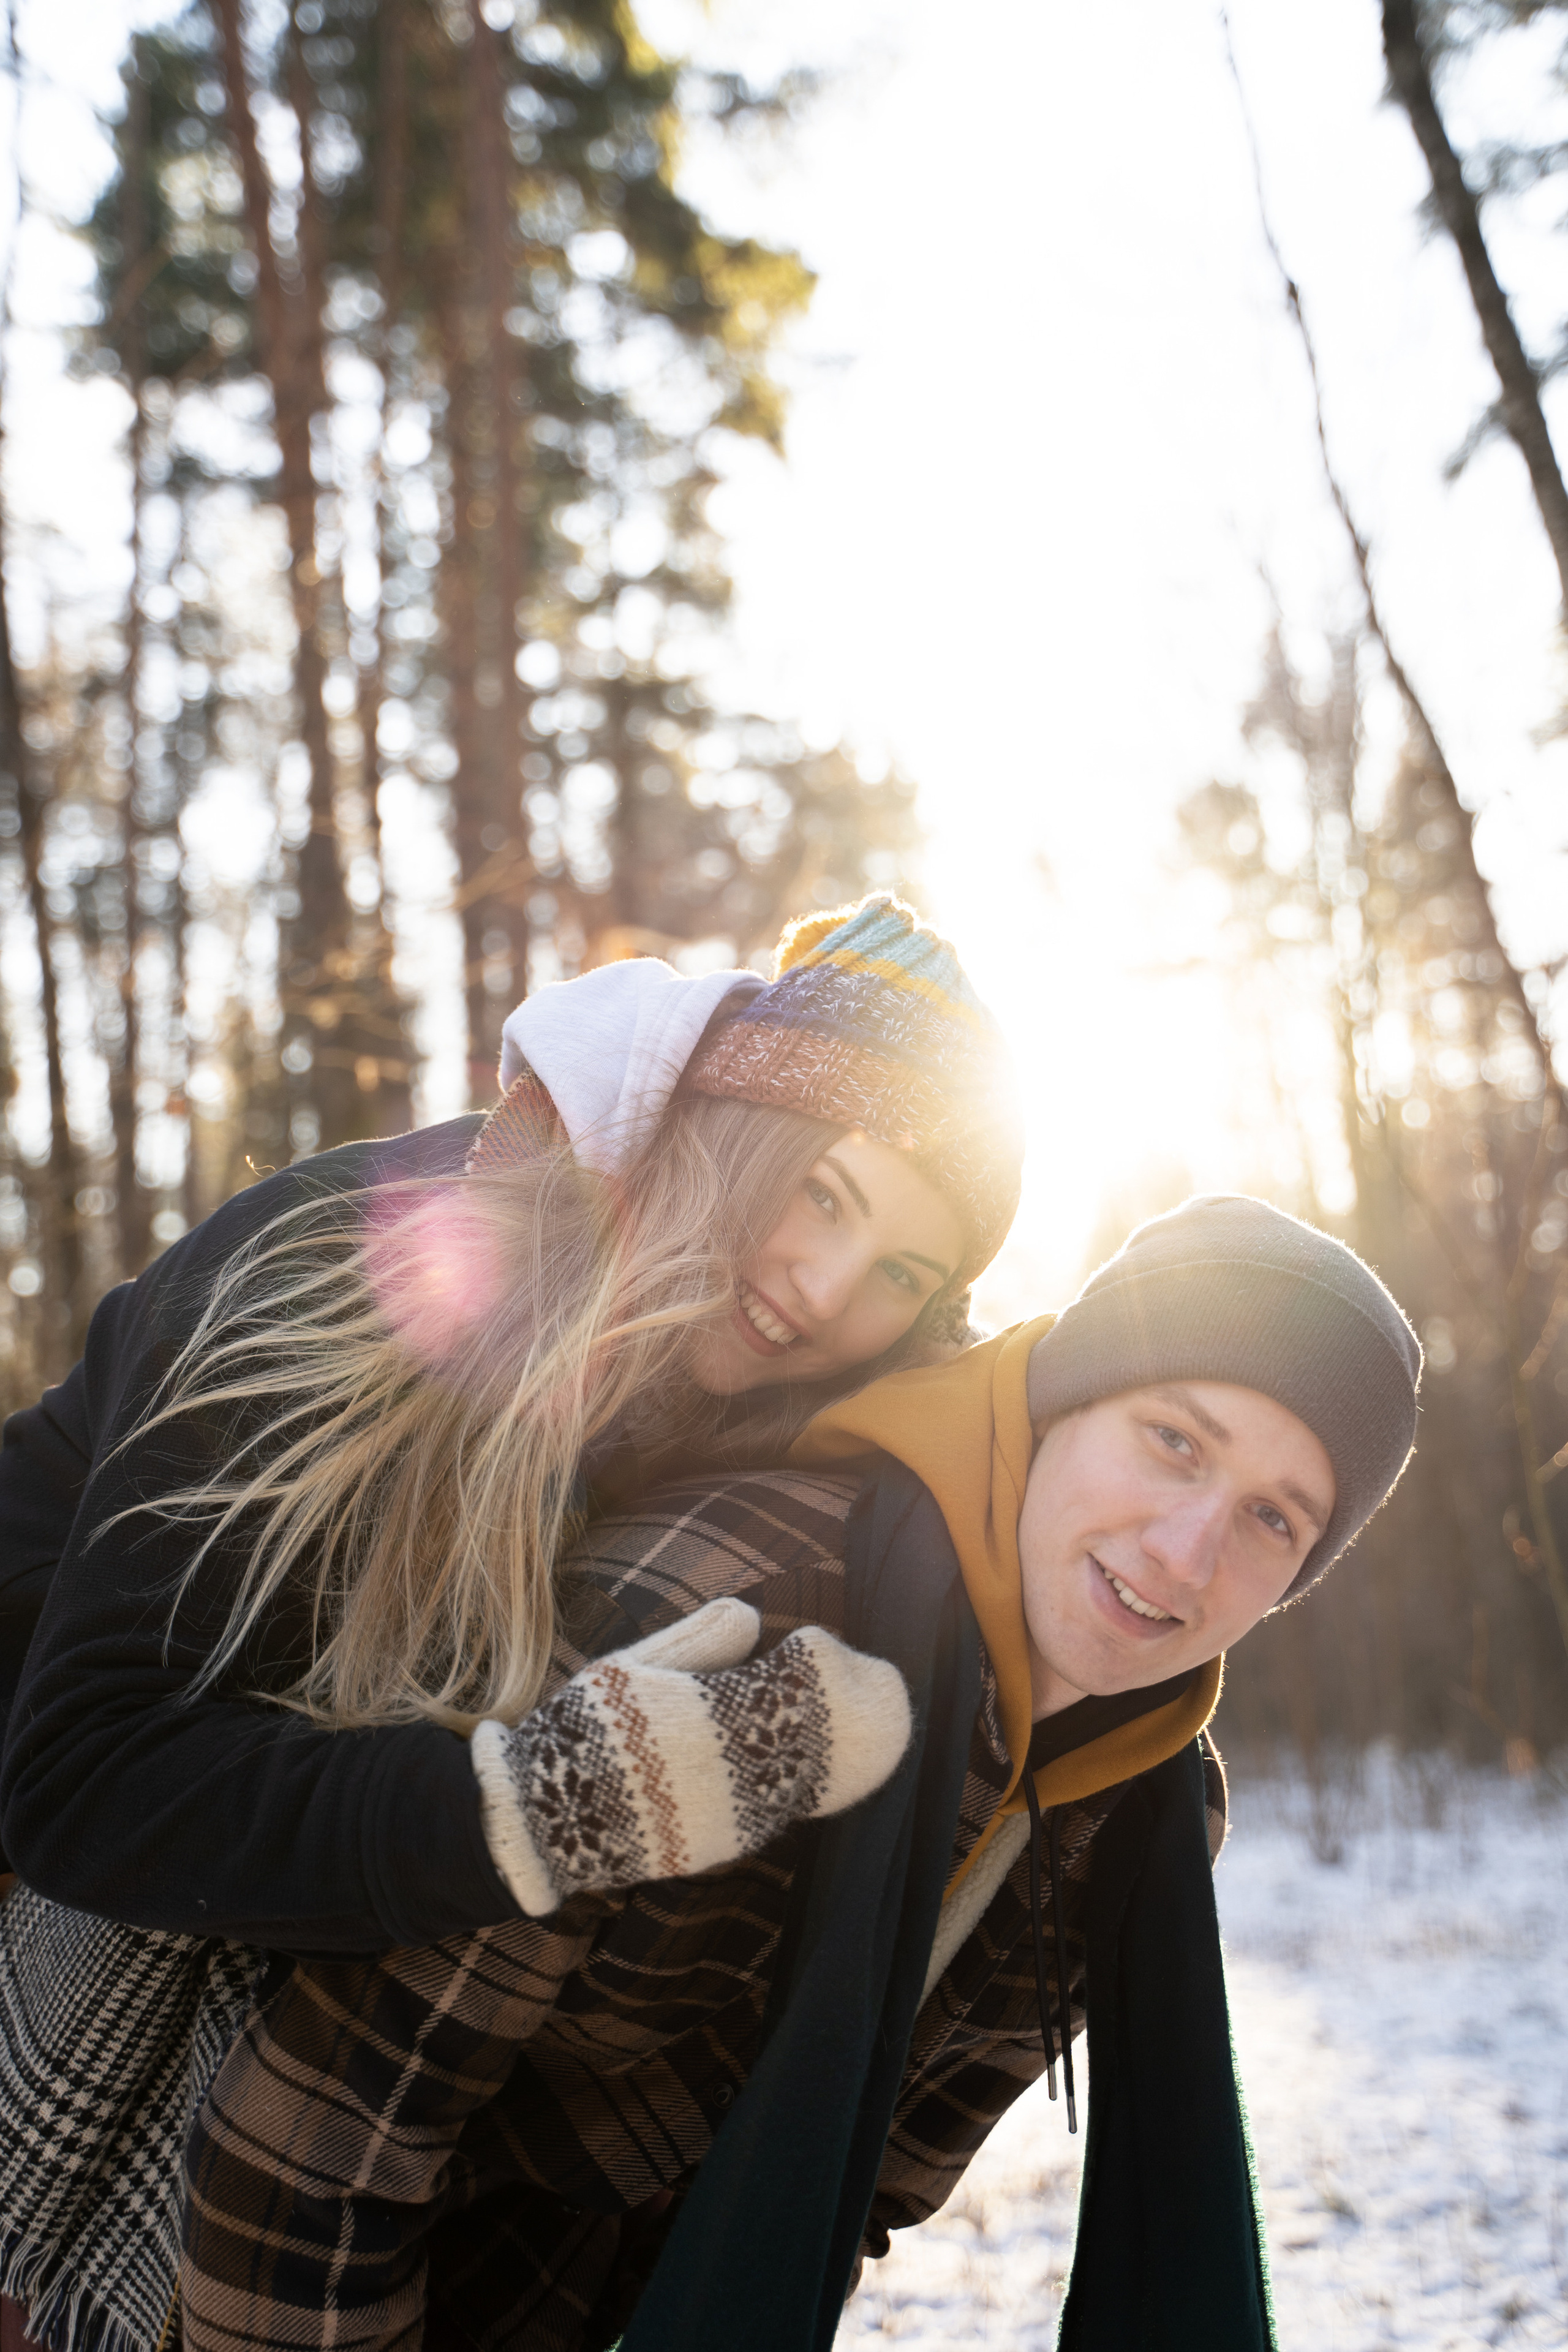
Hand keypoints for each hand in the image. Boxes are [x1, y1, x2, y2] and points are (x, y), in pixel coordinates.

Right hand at [471, 1598, 911, 1914]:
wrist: (544, 1823)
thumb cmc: (583, 1731)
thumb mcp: (630, 1670)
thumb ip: (698, 1644)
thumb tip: (753, 1617)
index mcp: (704, 1719)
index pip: (788, 1689)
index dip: (817, 1668)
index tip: (824, 1645)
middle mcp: (727, 1775)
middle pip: (812, 1739)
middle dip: (846, 1710)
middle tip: (872, 1680)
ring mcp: (729, 1821)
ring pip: (805, 1780)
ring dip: (837, 1750)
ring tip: (857, 1720)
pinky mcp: (722, 1850)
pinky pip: (779, 1810)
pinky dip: (802, 1781)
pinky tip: (809, 1761)